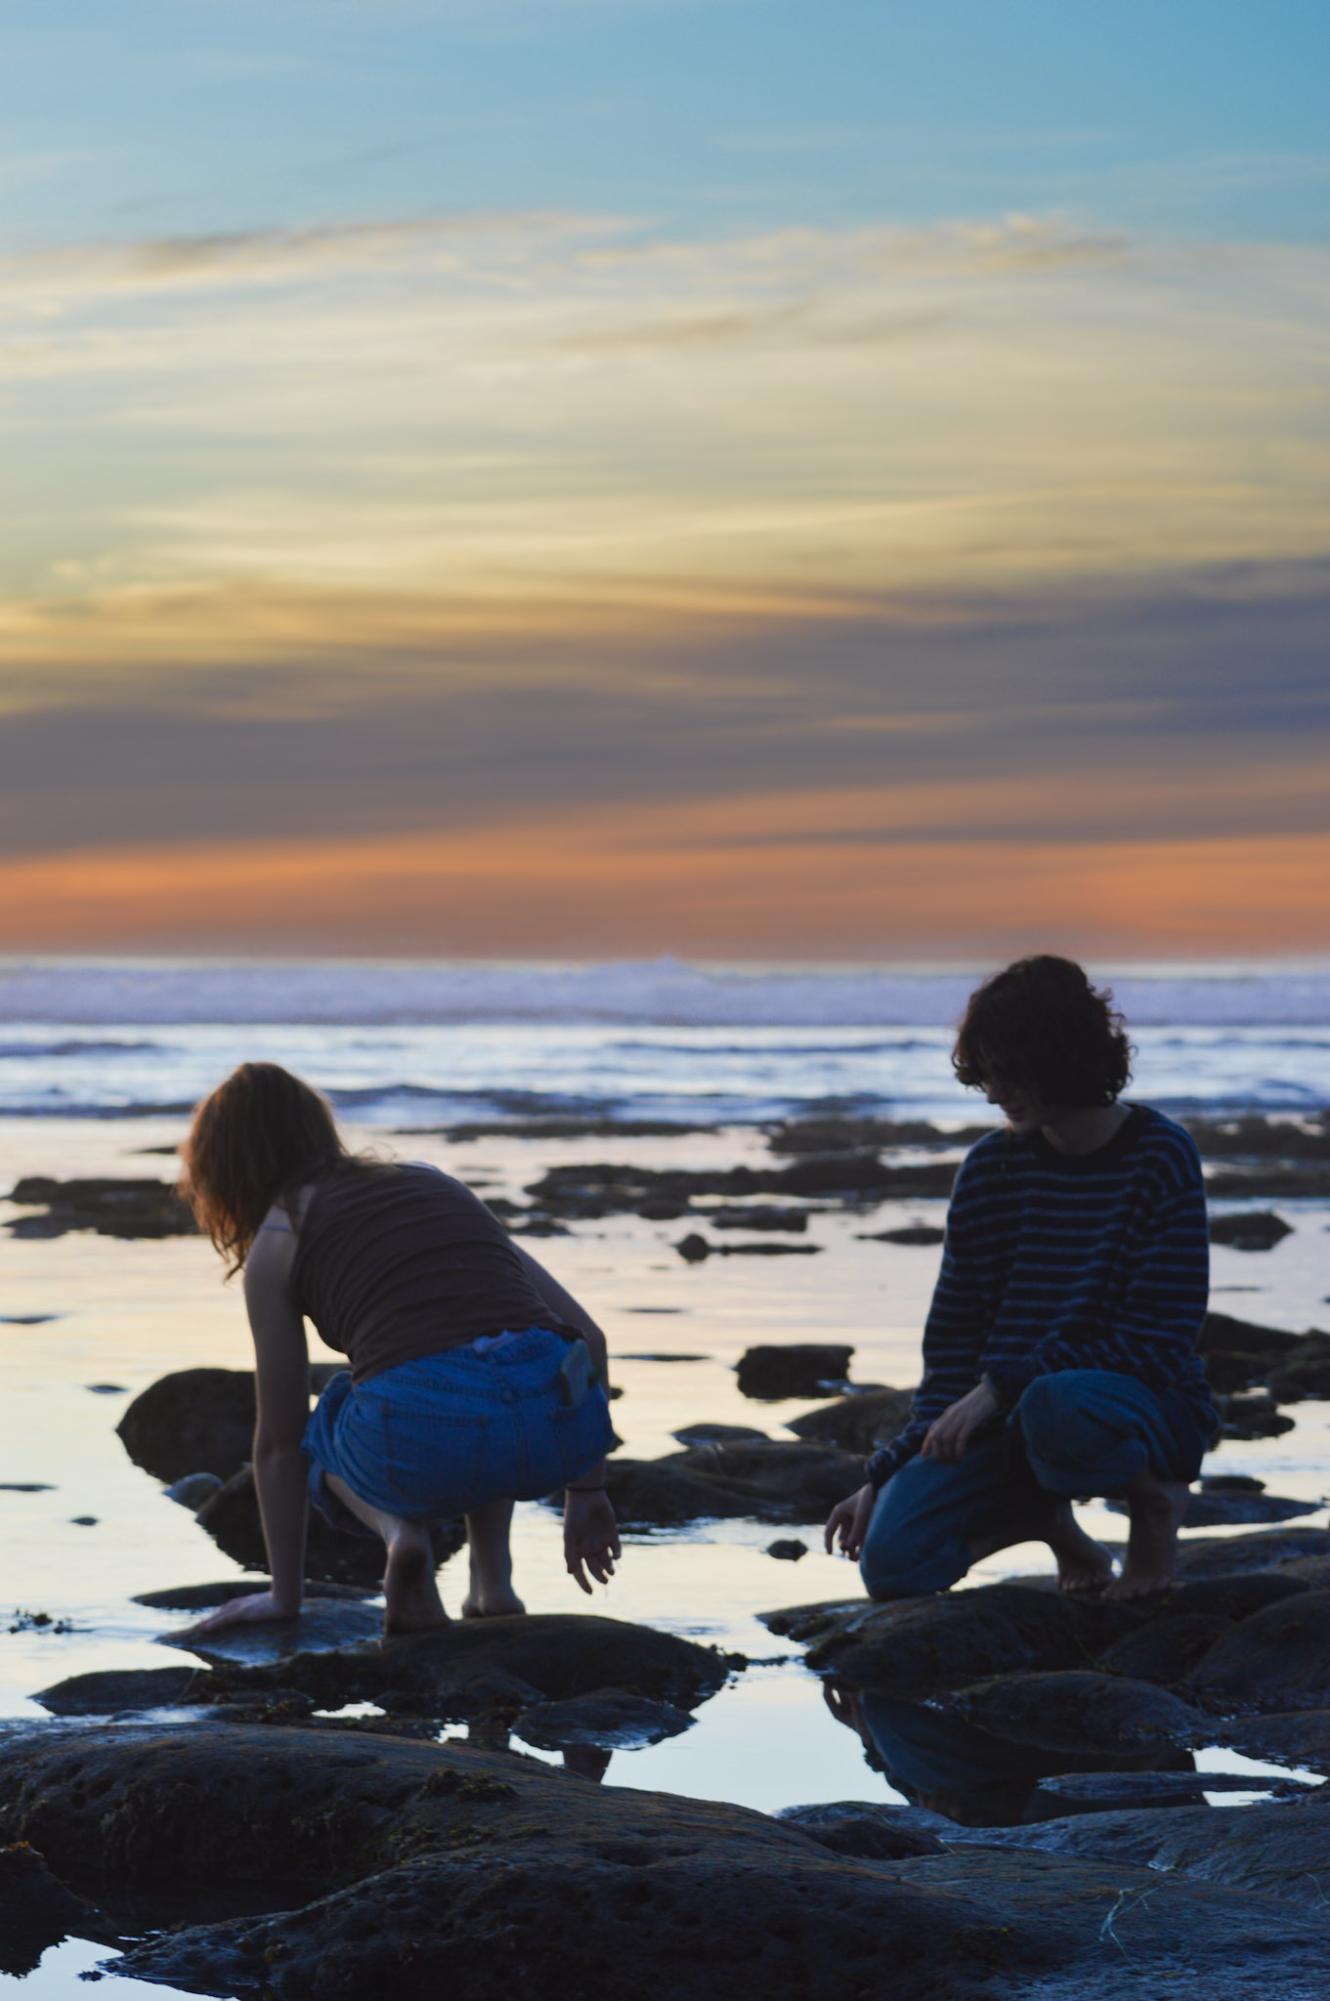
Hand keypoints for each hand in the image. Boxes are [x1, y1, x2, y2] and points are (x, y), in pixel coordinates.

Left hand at [176, 1589, 298, 1639]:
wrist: (288, 1598)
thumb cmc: (286, 1600)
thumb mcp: (277, 1604)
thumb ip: (272, 1606)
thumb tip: (276, 1611)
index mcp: (250, 1601)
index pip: (231, 1607)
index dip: (220, 1614)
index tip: (212, 1618)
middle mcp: (243, 1603)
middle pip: (222, 1611)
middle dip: (210, 1618)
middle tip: (198, 1626)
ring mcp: (242, 1607)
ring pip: (219, 1616)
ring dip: (207, 1622)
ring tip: (195, 1629)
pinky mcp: (243, 1613)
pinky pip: (224, 1620)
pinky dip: (213, 1624)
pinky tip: (204, 1629)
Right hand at [563, 1490, 620, 1593]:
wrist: (586, 1496)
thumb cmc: (574, 1516)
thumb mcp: (569, 1536)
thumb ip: (570, 1554)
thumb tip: (570, 1573)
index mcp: (577, 1550)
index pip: (580, 1572)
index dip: (584, 1583)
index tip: (590, 1593)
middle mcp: (589, 1548)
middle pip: (595, 1568)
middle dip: (600, 1576)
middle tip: (606, 1581)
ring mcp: (601, 1541)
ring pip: (607, 1561)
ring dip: (609, 1568)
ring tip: (611, 1572)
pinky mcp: (612, 1534)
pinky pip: (616, 1548)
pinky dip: (617, 1555)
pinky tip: (615, 1557)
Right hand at [824, 1481, 875, 1560]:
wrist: (883, 1490)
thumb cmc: (869, 1499)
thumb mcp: (862, 1514)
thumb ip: (856, 1531)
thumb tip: (850, 1548)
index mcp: (839, 1513)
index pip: (829, 1531)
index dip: (828, 1543)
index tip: (830, 1553)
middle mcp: (846, 1520)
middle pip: (841, 1540)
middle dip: (845, 1548)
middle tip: (850, 1554)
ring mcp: (855, 1525)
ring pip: (850, 1543)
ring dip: (852, 1551)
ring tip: (856, 1558)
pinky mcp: (865, 1529)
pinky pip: (860, 1542)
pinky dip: (861, 1549)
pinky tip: (864, 1555)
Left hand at [920, 1381, 999, 1462]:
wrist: (991, 1391)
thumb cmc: (980, 1404)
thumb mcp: (964, 1413)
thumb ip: (956, 1422)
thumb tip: (952, 1439)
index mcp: (949, 1413)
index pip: (933, 1429)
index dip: (927, 1443)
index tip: (924, 1455)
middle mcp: (952, 1415)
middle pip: (937, 1435)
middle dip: (938, 1452)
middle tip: (946, 1462)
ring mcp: (961, 1417)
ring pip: (947, 1437)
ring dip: (949, 1453)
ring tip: (954, 1461)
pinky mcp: (972, 1419)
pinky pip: (961, 1437)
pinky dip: (959, 1449)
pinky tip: (961, 1456)